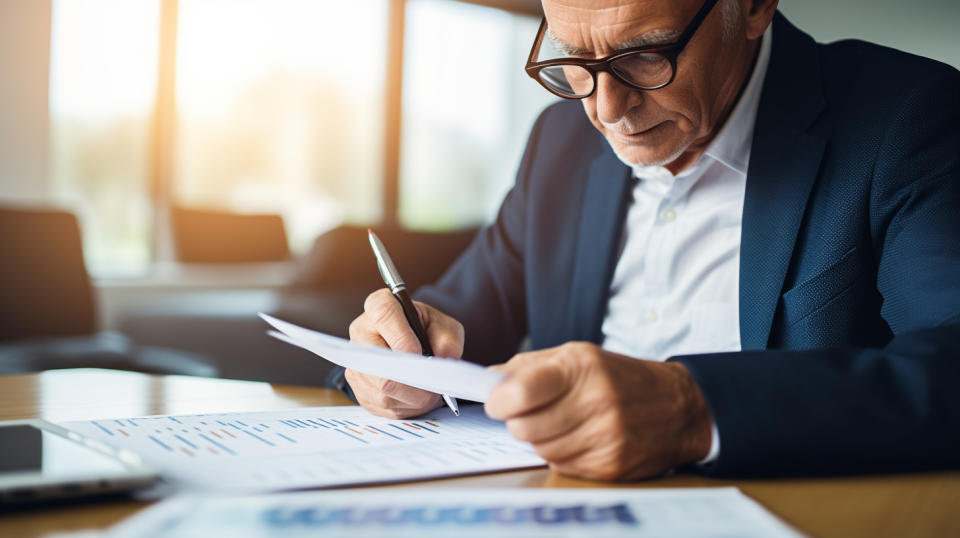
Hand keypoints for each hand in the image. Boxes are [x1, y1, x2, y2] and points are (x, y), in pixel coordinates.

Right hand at [346, 288, 464, 418]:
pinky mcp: (358, 385)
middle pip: (378, 363)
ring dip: (411, 398)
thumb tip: (445, 358)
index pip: (384, 316)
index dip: (402, 339)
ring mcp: (356, 360)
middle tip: (434, 388)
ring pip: (381, 390)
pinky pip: (380, 404)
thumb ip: (448, 339)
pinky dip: (404, 407)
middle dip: (411, 382)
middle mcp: (361, 331)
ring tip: (430, 395)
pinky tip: (417, 400)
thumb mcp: (444, 326)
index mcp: (379, 305)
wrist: (412, 343)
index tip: (421, 355)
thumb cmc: (426, 330)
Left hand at [485, 342, 712, 480]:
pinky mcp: (610, 465)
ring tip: (562, 422)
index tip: (496, 401)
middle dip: (518, 421)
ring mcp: (605, 437)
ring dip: (541, 438)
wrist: (677, 406)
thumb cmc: (618, 377)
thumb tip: (486, 381)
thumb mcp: (576, 356)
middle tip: (532, 412)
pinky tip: (579, 438)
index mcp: (582, 368)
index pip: (520, 392)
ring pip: (539, 449)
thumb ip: (527, 367)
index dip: (498, 401)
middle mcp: (595, 401)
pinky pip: (561, 465)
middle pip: (522, 427)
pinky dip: (561, 454)